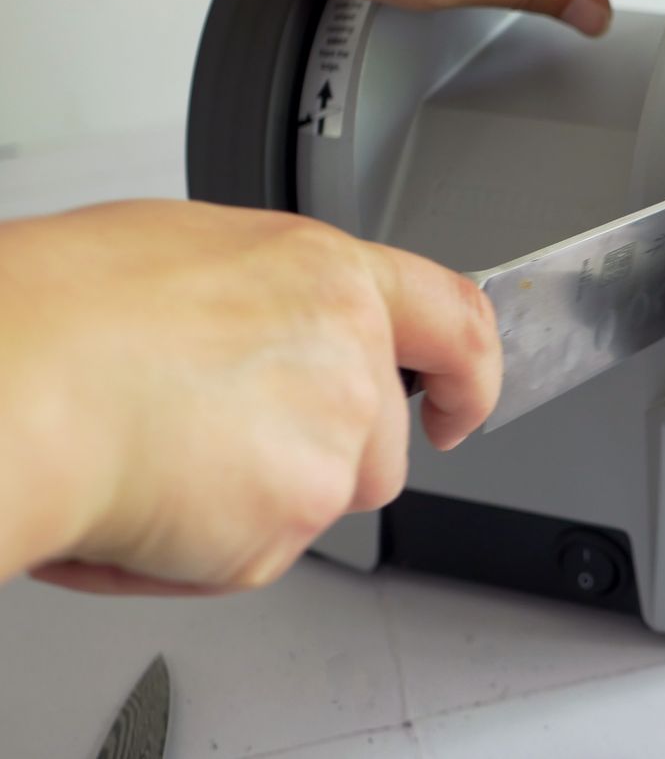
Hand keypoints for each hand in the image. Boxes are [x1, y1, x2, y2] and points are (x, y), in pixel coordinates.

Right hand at [0, 199, 500, 593]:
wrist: (17, 383)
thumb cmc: (66, 309)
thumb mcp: (192, 256)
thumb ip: (270, 300)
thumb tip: (264, 329)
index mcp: (328, 278)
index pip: (455, 322)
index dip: (470, 373)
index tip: (461, 404)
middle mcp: (350, 357)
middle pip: (379, 444)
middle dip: (316, 461)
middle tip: (217, 440)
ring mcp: (330, 442)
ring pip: (322, 502)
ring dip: (260, 504)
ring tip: (163, 459)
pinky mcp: (292, 521)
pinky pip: (256, 556)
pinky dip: (199, 551)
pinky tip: (141, 499)